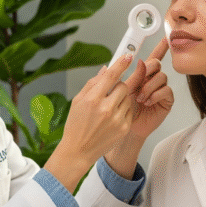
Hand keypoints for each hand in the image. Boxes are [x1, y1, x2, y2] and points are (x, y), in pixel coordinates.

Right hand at [44, 54, 138, 192]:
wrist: (78, 151)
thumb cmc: (76, 125)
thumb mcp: (78, 101)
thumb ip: (93, 83)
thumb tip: (106, 69)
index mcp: (92, 100)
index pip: (111, 76)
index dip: (121, 64)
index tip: (128, 55)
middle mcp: (106, 109)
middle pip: (123, 86)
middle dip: (118, 85)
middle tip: (110, 92)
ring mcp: (117, 119)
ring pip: (128, 98)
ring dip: (121, 98)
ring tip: (109, 107)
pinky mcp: (124, 128)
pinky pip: (129, 110)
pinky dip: (123, 109)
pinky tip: (112, 116)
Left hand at [126, 38, 173, 138]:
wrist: (125, 127)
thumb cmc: (122, 109)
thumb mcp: (124, 89)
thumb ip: (132, 75)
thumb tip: (137, 60)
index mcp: (142, 75)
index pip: (152, 57)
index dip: (160, 47)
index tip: (166, 38)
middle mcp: (153, 80)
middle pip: (156, 64)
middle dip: (147, 70)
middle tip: (139, 82)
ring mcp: (160, 89)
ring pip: (161, 77)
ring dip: (149, 87)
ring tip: (140, 98)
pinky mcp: (167, 100)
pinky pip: (167, 90)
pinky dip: (156, 95)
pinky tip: (148, 102)